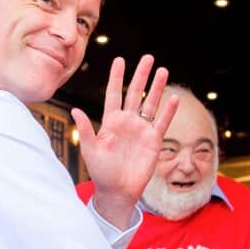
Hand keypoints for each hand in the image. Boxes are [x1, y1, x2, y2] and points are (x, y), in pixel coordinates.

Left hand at [73, 55, 178, 222]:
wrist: (117, 191)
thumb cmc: (101, 172)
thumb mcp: (90, 150)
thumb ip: (86, 129)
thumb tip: (75, 110)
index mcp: (110, 121)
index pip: (114, 93)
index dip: (117, 77)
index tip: (120, 59)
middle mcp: (127, 121)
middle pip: (135, 93)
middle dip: (141, 75)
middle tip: (148, 57)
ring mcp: (141, 130)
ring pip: (151, 104)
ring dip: (157, 88)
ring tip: (163, 71)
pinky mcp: (153, 141)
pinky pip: (162, 122)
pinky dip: (168, 111)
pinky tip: (174, 98)